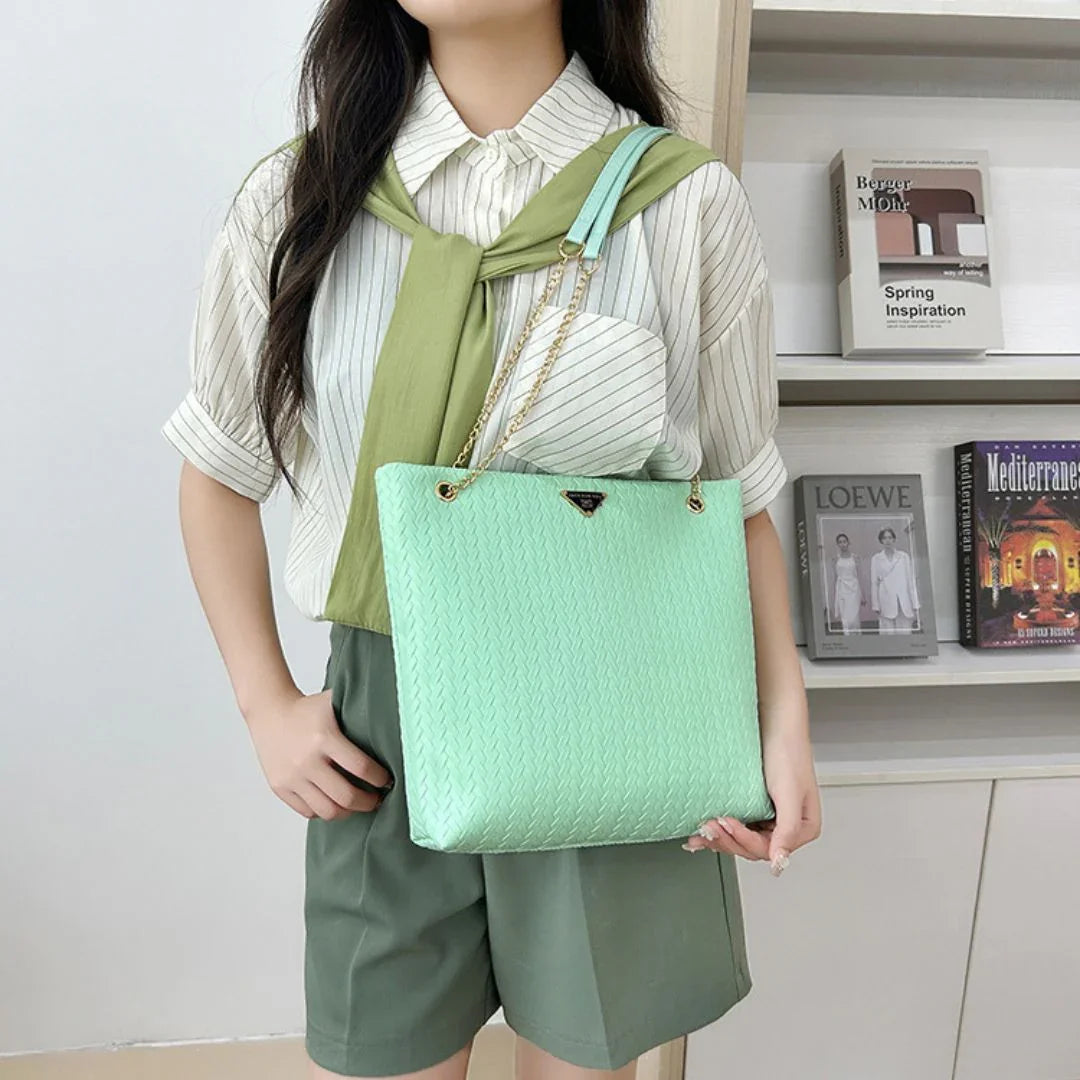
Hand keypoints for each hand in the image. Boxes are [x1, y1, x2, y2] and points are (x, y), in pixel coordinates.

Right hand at [245, 688, 393, 819]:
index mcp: (324, 737)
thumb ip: (360, 710)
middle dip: (368, 802)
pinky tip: (335, 802)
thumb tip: (397, 718)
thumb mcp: (334, 703)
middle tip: (378, 799)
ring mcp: (291, 776)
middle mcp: (306, 760)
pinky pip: (308, 812)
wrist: (269, 711)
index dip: (380, 778)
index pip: (361, 767)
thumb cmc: (308, 709)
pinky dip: (325, 811)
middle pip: (346, 796)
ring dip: (348, 812)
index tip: (388, 780)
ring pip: (327, 810)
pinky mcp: (280, 787)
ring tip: (358, 804)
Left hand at [682, 726, 820, 875]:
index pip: (768, 849)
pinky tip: (704, 831)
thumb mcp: (789, 792)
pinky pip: (736, 825)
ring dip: (721, 837)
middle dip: (728, 840)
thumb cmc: (787, 751)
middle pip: (753, 848)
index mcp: (803, 828)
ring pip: (742, 839)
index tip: (728, 823)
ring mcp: (769, 817)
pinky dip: (720, 829)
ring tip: (703, 829)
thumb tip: (780, 862)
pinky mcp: (753, 806)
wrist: (774, 722)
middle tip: (708, 827)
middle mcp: (786, 827)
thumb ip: (788, 830)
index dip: (745, 840)